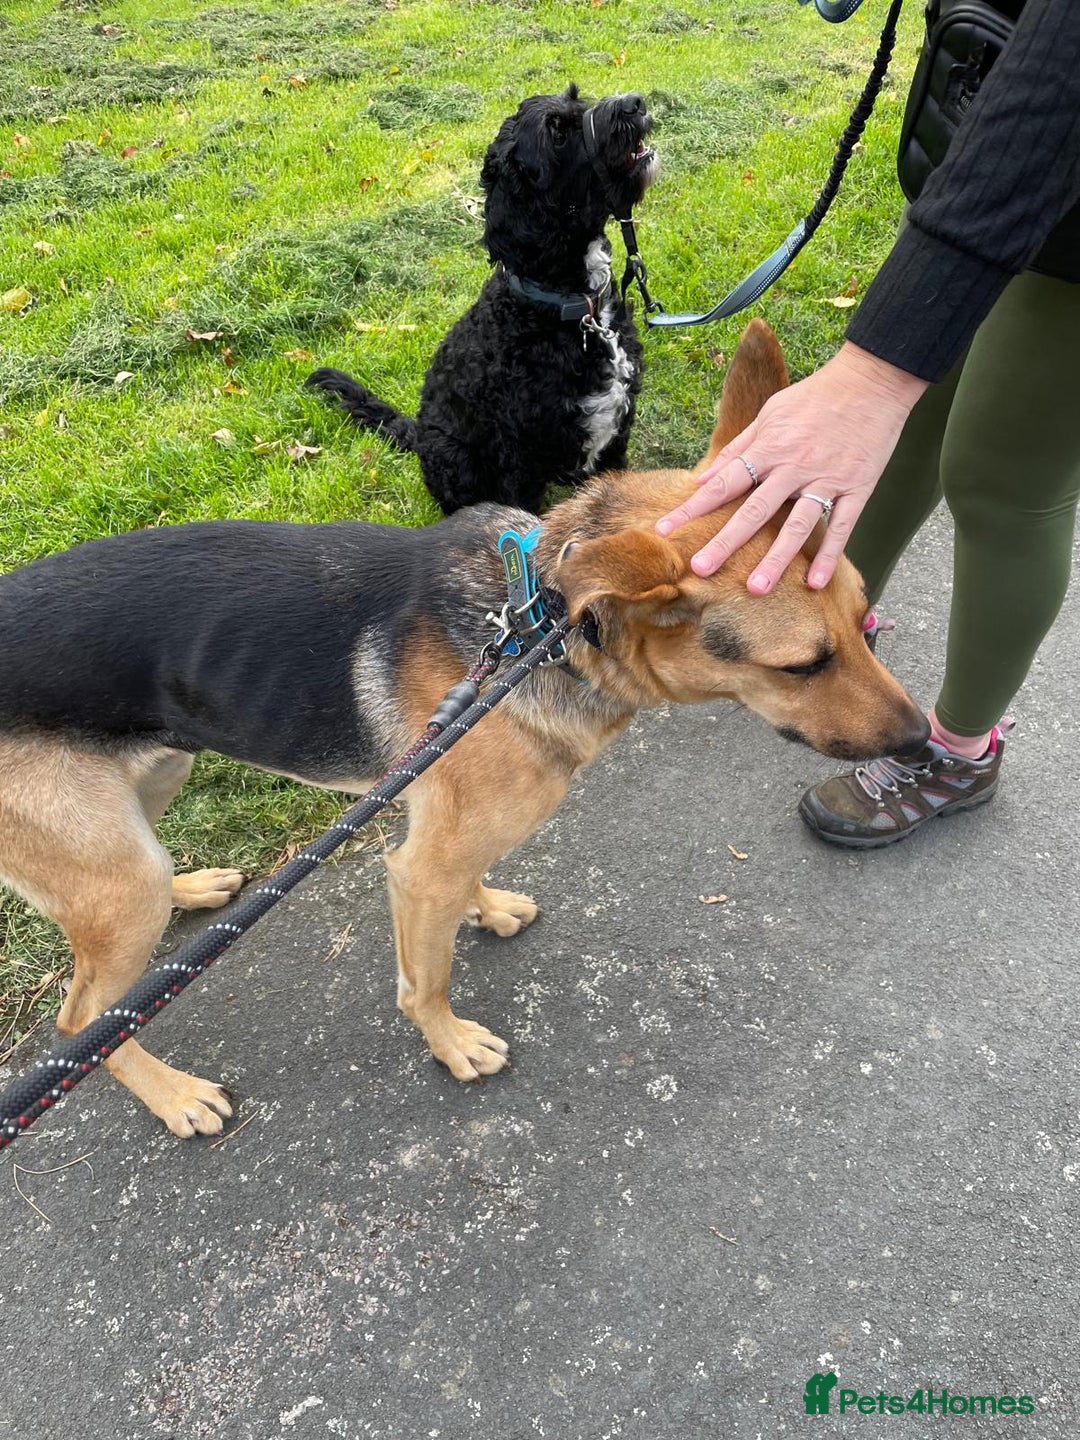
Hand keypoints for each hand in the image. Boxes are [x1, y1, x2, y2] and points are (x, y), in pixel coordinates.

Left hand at [655, 342, 927, 591]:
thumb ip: (737, 448)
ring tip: (755, 588)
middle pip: (754, 511)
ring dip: (776, 559)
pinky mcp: (857, 488)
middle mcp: (793, 467)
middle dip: (725, 541)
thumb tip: (702, 477)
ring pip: (797, 526)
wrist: (872, 381)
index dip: (692, 507)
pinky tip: (816, 582)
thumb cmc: (815, 397)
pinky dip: (829, 554)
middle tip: (700, 569)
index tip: (665, 529)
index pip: (723, 483)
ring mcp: (826, 479)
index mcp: (769, 448)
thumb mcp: (769, 413)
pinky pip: (841, 526)